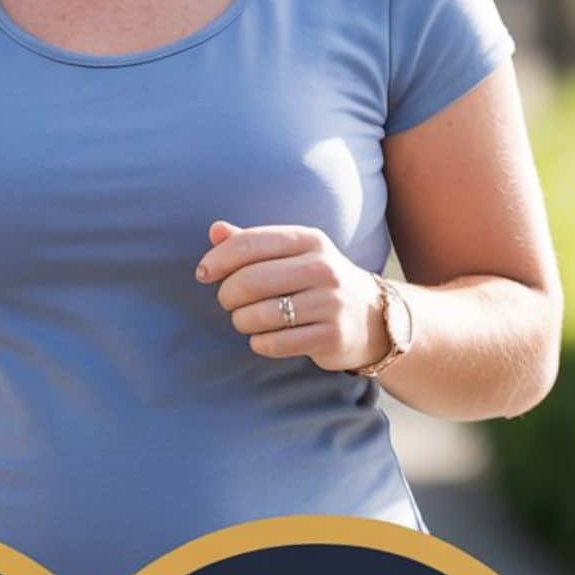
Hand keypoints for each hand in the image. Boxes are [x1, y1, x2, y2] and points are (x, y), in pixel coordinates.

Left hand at [195, 219, 389, 372]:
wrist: (371, 317)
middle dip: (227, 295)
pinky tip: (262, 338)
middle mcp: (323, 268)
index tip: (203, 273)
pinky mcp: (331, 336)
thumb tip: (214, 231)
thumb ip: (252, 242)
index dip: (218, 259)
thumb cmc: (318, 282)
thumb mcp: (293, 254)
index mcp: (310, 240)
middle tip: (228, 302)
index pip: (250, 243)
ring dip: (241, 321)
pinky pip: (275, 343)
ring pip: (260, 315)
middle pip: (250, 281)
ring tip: (245, 321)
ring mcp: (330, 303)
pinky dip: (259, 343)